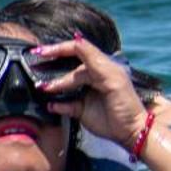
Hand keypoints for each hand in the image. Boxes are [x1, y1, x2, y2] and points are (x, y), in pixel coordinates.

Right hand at [29, 37, 150, 147]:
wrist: (132, 130)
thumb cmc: (127, 102)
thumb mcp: (112, 77)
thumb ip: (94, 59)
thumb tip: (76, 40)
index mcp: (101, 66)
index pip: (77, 50)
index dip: (59, 49)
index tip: (41, 52)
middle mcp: (92, 77)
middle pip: (67, 70)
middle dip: (52, 71)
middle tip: (38, 74)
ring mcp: (85, 93)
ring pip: (64, 87)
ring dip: (53, 87)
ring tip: (43, 90)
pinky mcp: (81, 109)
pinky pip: (64, 105)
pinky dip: (56, 105)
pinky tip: (51, 105)